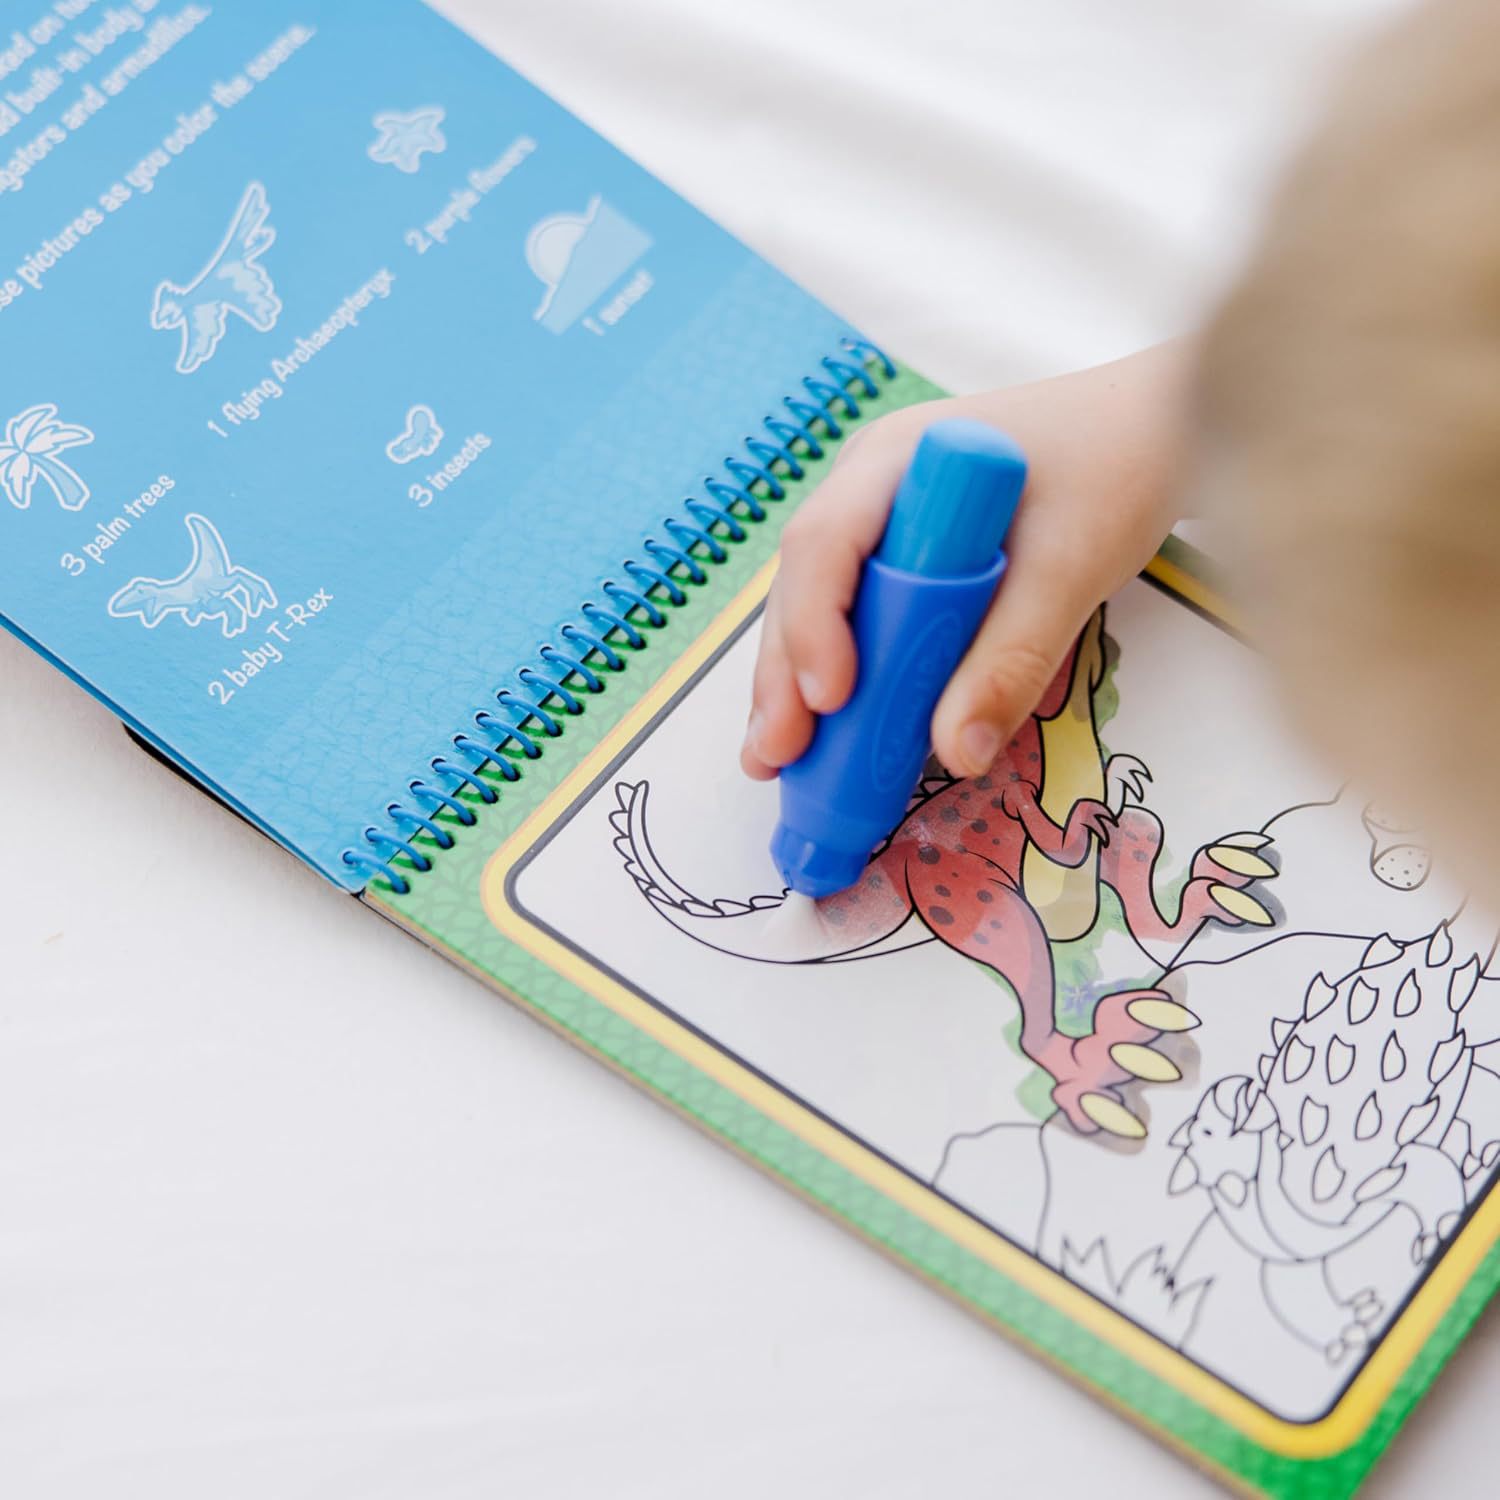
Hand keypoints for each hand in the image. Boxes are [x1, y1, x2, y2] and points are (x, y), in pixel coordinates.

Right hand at [742, 343, 1191, 780]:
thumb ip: (1013, 660)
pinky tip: (821, 735)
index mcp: (898, 461)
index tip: (832, 698)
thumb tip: (955, 755)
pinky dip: (839, 675)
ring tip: (775, 762)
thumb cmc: (1116, 471)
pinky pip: (855, 617)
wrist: (1156, 427)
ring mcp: (878, 519)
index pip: (827, 542)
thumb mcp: (1072, 569)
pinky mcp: (900, 555)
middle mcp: (869, 487)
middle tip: (774, 755)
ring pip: (817, 606)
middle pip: (804, 583)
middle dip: (784, 673)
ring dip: (794, 684)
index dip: (814, 623)